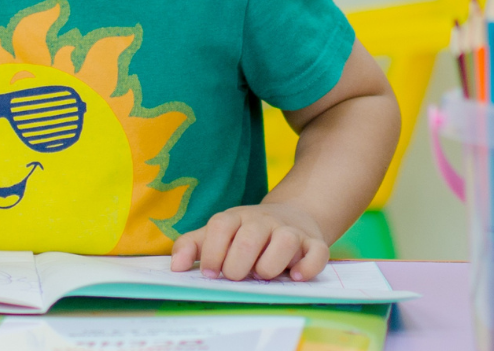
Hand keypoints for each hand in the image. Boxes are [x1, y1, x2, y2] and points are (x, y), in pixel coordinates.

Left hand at [170, 201, 329, 281]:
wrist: (293, 215)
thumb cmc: (247, 232)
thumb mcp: (219, 234)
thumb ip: (193, 246)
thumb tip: (176, 267)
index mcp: (237, 217)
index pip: (221, 226)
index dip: (213, 252)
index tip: (210, 274)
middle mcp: (264, 221)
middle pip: (250, 237)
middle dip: (239, 265)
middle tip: (237, 277)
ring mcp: (291, 230)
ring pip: (285, 242)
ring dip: (271, 265)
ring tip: (263, 275)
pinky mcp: (314, 243)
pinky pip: (317, 253)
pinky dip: (307, 267)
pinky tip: (295, 276)